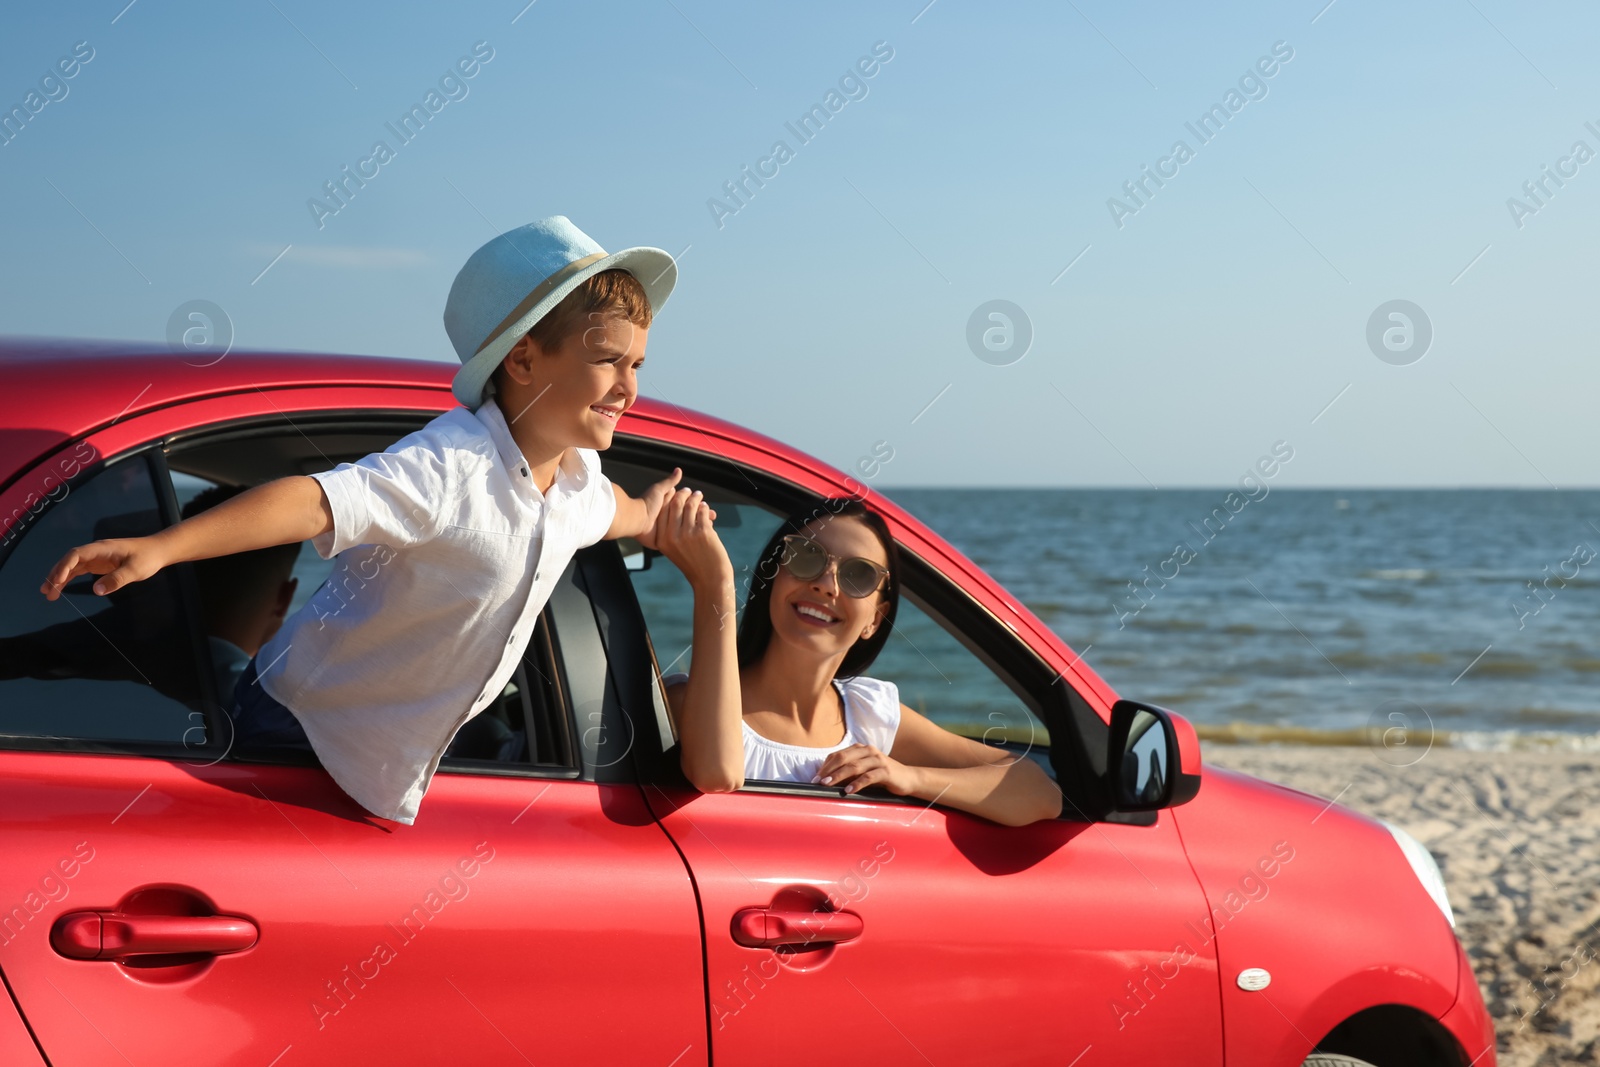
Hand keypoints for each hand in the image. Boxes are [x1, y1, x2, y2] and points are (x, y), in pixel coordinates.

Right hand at [40, 535, 169, 600]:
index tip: (57, 580)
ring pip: (72, 566)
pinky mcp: (99, 564)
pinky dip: (69, 578)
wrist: (158, 551)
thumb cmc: (148, 558)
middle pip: (70, 560)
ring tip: (49, 594)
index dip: (65, 566)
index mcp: (102, 548)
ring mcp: (96, 557)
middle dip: (56, 574)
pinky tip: (61, 587)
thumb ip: (117, 579)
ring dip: (60, 578)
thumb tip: (96, 590)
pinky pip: (79, 570)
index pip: (76, 554)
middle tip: (46, 591)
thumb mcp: (135, 570)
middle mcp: (95, 551)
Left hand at [637, 468, 713, 546]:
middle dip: (701, 516)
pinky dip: (691, 538)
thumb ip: (669, 482)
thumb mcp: (659, 490)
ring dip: (699, 527)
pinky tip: (701, 538)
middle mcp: (669, 517)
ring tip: (711, 527)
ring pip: (688, 528)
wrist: (636, 520)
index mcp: (668, 506)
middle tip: (713, 516)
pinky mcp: (666, 540)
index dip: (697, 504)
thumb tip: (679, 470)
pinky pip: (681, 539)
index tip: (707, 504)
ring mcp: (668, 530)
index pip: (686, 503)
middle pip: (689, 516)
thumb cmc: (646, 503)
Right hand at [649, 486, 732, 590]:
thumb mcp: (674, 551)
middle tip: (687, 491)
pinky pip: (702, 511)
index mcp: (662, 541)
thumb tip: (676, 509)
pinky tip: (705, 507)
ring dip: (695, 497)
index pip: (661, 512)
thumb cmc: (693, 565)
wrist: (709, 578)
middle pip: (674, 504)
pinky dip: (704, 507)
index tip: (673, 493)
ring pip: (690, 505)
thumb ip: (671, 534)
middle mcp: (672, 536)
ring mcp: (688, 533)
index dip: (668, 499)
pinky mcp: (703, 531)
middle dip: (682, 494)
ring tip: (698, 495)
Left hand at [814, 744, 920, 796]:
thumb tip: (827, 780)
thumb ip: (849, 772)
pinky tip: (848, 791)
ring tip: (828, 785)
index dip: (825, 766)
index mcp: (860, 749)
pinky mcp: (886, 771)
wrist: (908, 778)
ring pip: (854, 766)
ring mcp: (878, 760)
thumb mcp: (864, 771)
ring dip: (839, 776)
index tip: (815, 778)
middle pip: (843, 758)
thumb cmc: (882, 776)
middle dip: (828, 770)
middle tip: (818, 782)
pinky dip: (857, 784)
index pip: (838, 755)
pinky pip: (868, 777)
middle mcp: (868, 751)